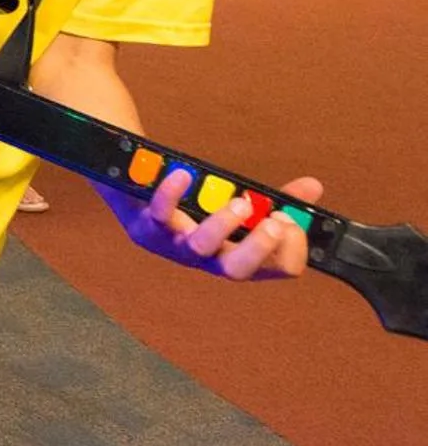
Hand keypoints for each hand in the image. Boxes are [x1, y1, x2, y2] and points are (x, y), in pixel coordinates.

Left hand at [112, 169, 321, 280]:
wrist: (132, 183)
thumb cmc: (190, 201)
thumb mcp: (234, 198)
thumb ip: (274, 197)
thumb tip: (313, 187)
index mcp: (232, 254)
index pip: (270, 270)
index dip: (287, 254)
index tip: (294, 226)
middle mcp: (203, 256)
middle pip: (234, 270)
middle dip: (259, 251)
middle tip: (276, 227)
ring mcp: (172, 243)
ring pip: (199, 247)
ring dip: (223, 226)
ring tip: (241, 203)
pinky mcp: (144, 223)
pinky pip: (158, 213)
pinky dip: (170, 194)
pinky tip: (183, 175)